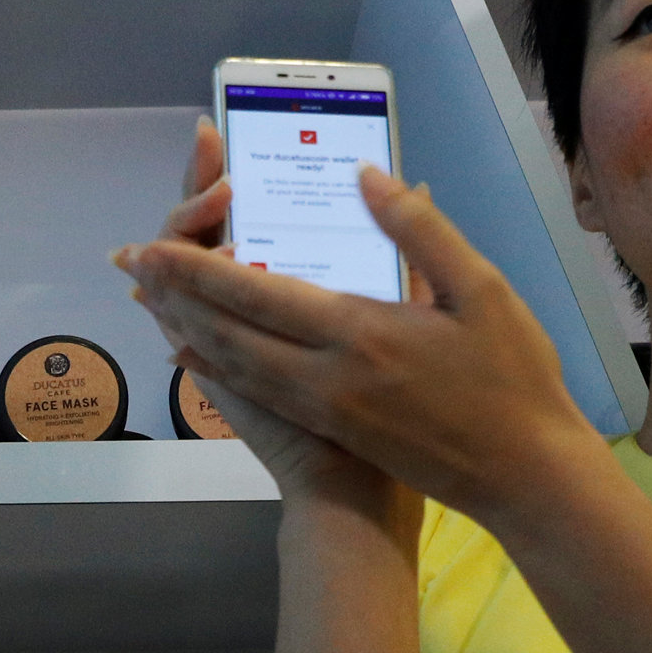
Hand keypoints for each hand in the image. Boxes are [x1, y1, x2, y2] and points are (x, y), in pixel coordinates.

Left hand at [117, 159, 607, 540]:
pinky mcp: (330, 426)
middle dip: (174, 292)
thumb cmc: (512, 380)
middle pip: (227, 329)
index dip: (196, 267)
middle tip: (131, 259)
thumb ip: (421, 231)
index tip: (153, 243)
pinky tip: (196, 351)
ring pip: (234, 363)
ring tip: (150, 295)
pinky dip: (217, 366)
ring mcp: (323, 407)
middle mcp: (325, 374)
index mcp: (360, 333)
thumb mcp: (483, 290)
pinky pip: (255, 391)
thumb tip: (370, 176)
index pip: (256, 293)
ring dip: (186, 325)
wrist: (520, 476)